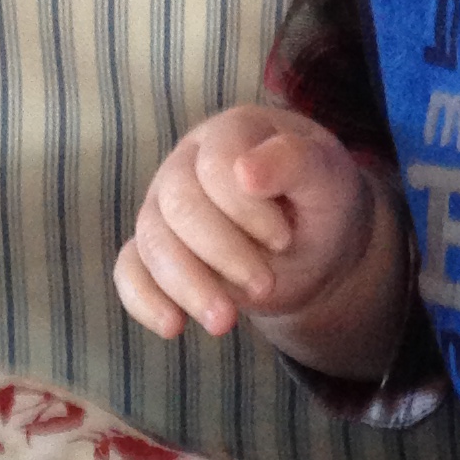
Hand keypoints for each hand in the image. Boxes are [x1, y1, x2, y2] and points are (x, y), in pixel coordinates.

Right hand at [116, 106, 389, 346]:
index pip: (216, 164)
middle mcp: (188, 162)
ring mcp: (164, 205)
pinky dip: (144, 300)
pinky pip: (129, 270)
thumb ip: (297, 163)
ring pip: (151, 242)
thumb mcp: (330, 180)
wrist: (318, 249)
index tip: (285, 238)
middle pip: (178, 204)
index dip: (246, 209)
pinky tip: (173, 327)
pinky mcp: (153, 249)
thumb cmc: (324, 203)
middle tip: (266, 286)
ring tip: (226, 322)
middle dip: (221, 253)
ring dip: (188, 286)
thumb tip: (246, 172)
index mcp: (233, 132)